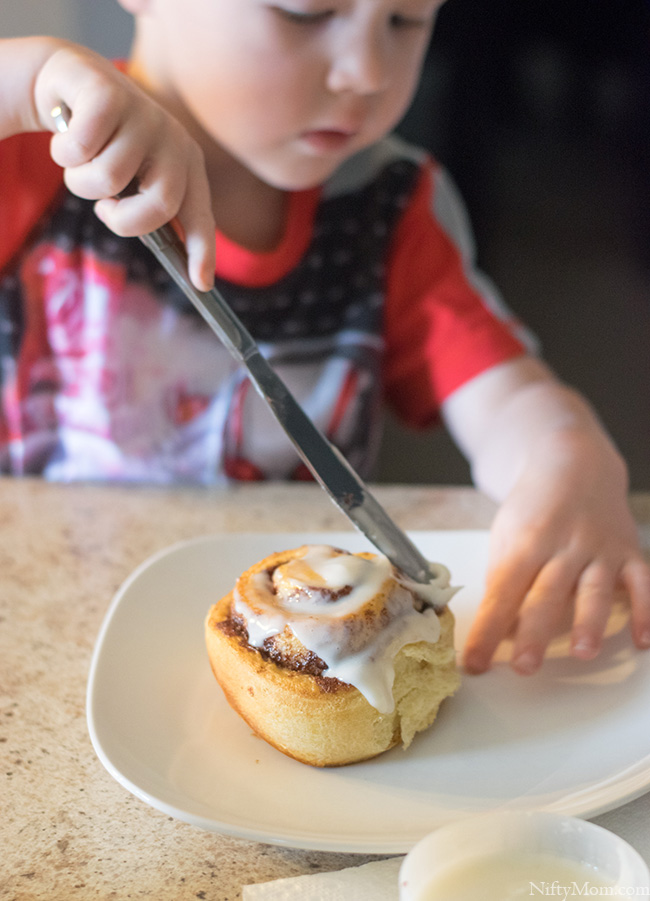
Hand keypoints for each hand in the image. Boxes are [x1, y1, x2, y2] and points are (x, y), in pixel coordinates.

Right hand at [33, 44, 214, 290]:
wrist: (73, 82)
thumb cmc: (105, 144)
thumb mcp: (131, 178)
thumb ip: (145, 206)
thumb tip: (162, 247)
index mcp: (186, 167)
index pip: (200, 217)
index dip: (202, 251)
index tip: (201, 284)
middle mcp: (174, 141)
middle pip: (159, 205)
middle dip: (122, 220)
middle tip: (105, 209)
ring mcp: (146, 116)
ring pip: (109, 178)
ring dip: (80, 181)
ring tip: (81, 162)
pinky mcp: (112, 96)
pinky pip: (82, 149)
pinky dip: (64, 152)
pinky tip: (68, 134)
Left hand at [462, 431, 649, 674]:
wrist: (572, 463)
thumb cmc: (533, 508)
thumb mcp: (506, 535)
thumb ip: (504, 578)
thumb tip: (494, 627)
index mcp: (525, 542)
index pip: (501, 593)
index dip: (487, 630)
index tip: (473, 661)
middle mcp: (563, 545)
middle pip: (546, 594)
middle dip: (535, 633)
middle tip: (523, 667)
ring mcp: (598, 547)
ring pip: (594, 588)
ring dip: (590, 621)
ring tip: (583, 652)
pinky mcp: (627, 550)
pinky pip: (641, 582)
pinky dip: (646, 612)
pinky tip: (643, 641)